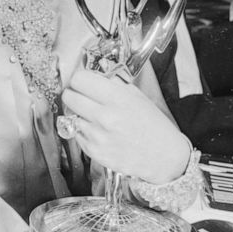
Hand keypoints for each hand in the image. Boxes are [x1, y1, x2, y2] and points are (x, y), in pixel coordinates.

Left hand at [61, 67, 189, 183]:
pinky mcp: (94, 151)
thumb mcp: (138, 96)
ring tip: (94, 116)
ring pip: (71, 116)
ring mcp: (97, 135)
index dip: (81, 79)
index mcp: (117, 98)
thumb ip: (113, 84)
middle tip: (82, 96)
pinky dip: (83, 131)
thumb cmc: (153, 125)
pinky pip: (76, 134)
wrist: (164, 156)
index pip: (80, 79)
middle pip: (69, 97)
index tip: (83, 82)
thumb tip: (93, 75)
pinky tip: (98, 130)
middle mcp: (105, 116)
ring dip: (79, 114)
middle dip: (74, 94)